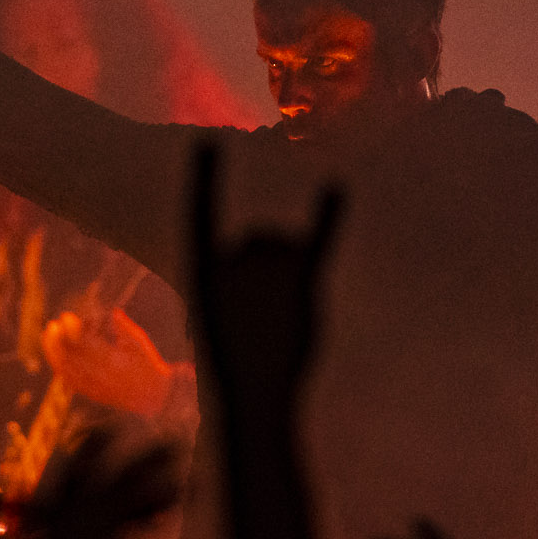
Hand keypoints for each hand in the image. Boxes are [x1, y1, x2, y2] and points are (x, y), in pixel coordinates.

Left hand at [41, 307, 174, 416]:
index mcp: (113, 360)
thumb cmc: (148, 365)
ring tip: (49, 337)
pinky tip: (56, 358)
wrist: (153, 397)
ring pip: (66, 370)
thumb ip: (123, 327)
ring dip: (54, 353)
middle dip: (57, 340)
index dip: (71, 329)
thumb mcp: (139, 342)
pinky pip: (71, 382)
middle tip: (52, 325)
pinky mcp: (92, 395)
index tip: (67, 316)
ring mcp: (95, 387)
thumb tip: (112, 312)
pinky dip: (61, 368)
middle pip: (70, 356)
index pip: (84, 342)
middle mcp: (101, 375)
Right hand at [189, 142, 343, 401]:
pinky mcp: (304, 286)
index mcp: (200, 269)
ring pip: (289, 244)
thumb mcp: (223, 311)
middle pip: (263, 235)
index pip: (200, 212)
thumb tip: (285, 243)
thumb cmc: (235, 356)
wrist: (255, 397)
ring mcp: (270, 272)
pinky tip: (337, 186)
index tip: (207, 141)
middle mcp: (234, 261)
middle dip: (268, 263)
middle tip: (264, 313)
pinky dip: (329, 213)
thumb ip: (248, 272)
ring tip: (282, 316)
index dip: (205, 177)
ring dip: (291, 270)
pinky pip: (319, 239)